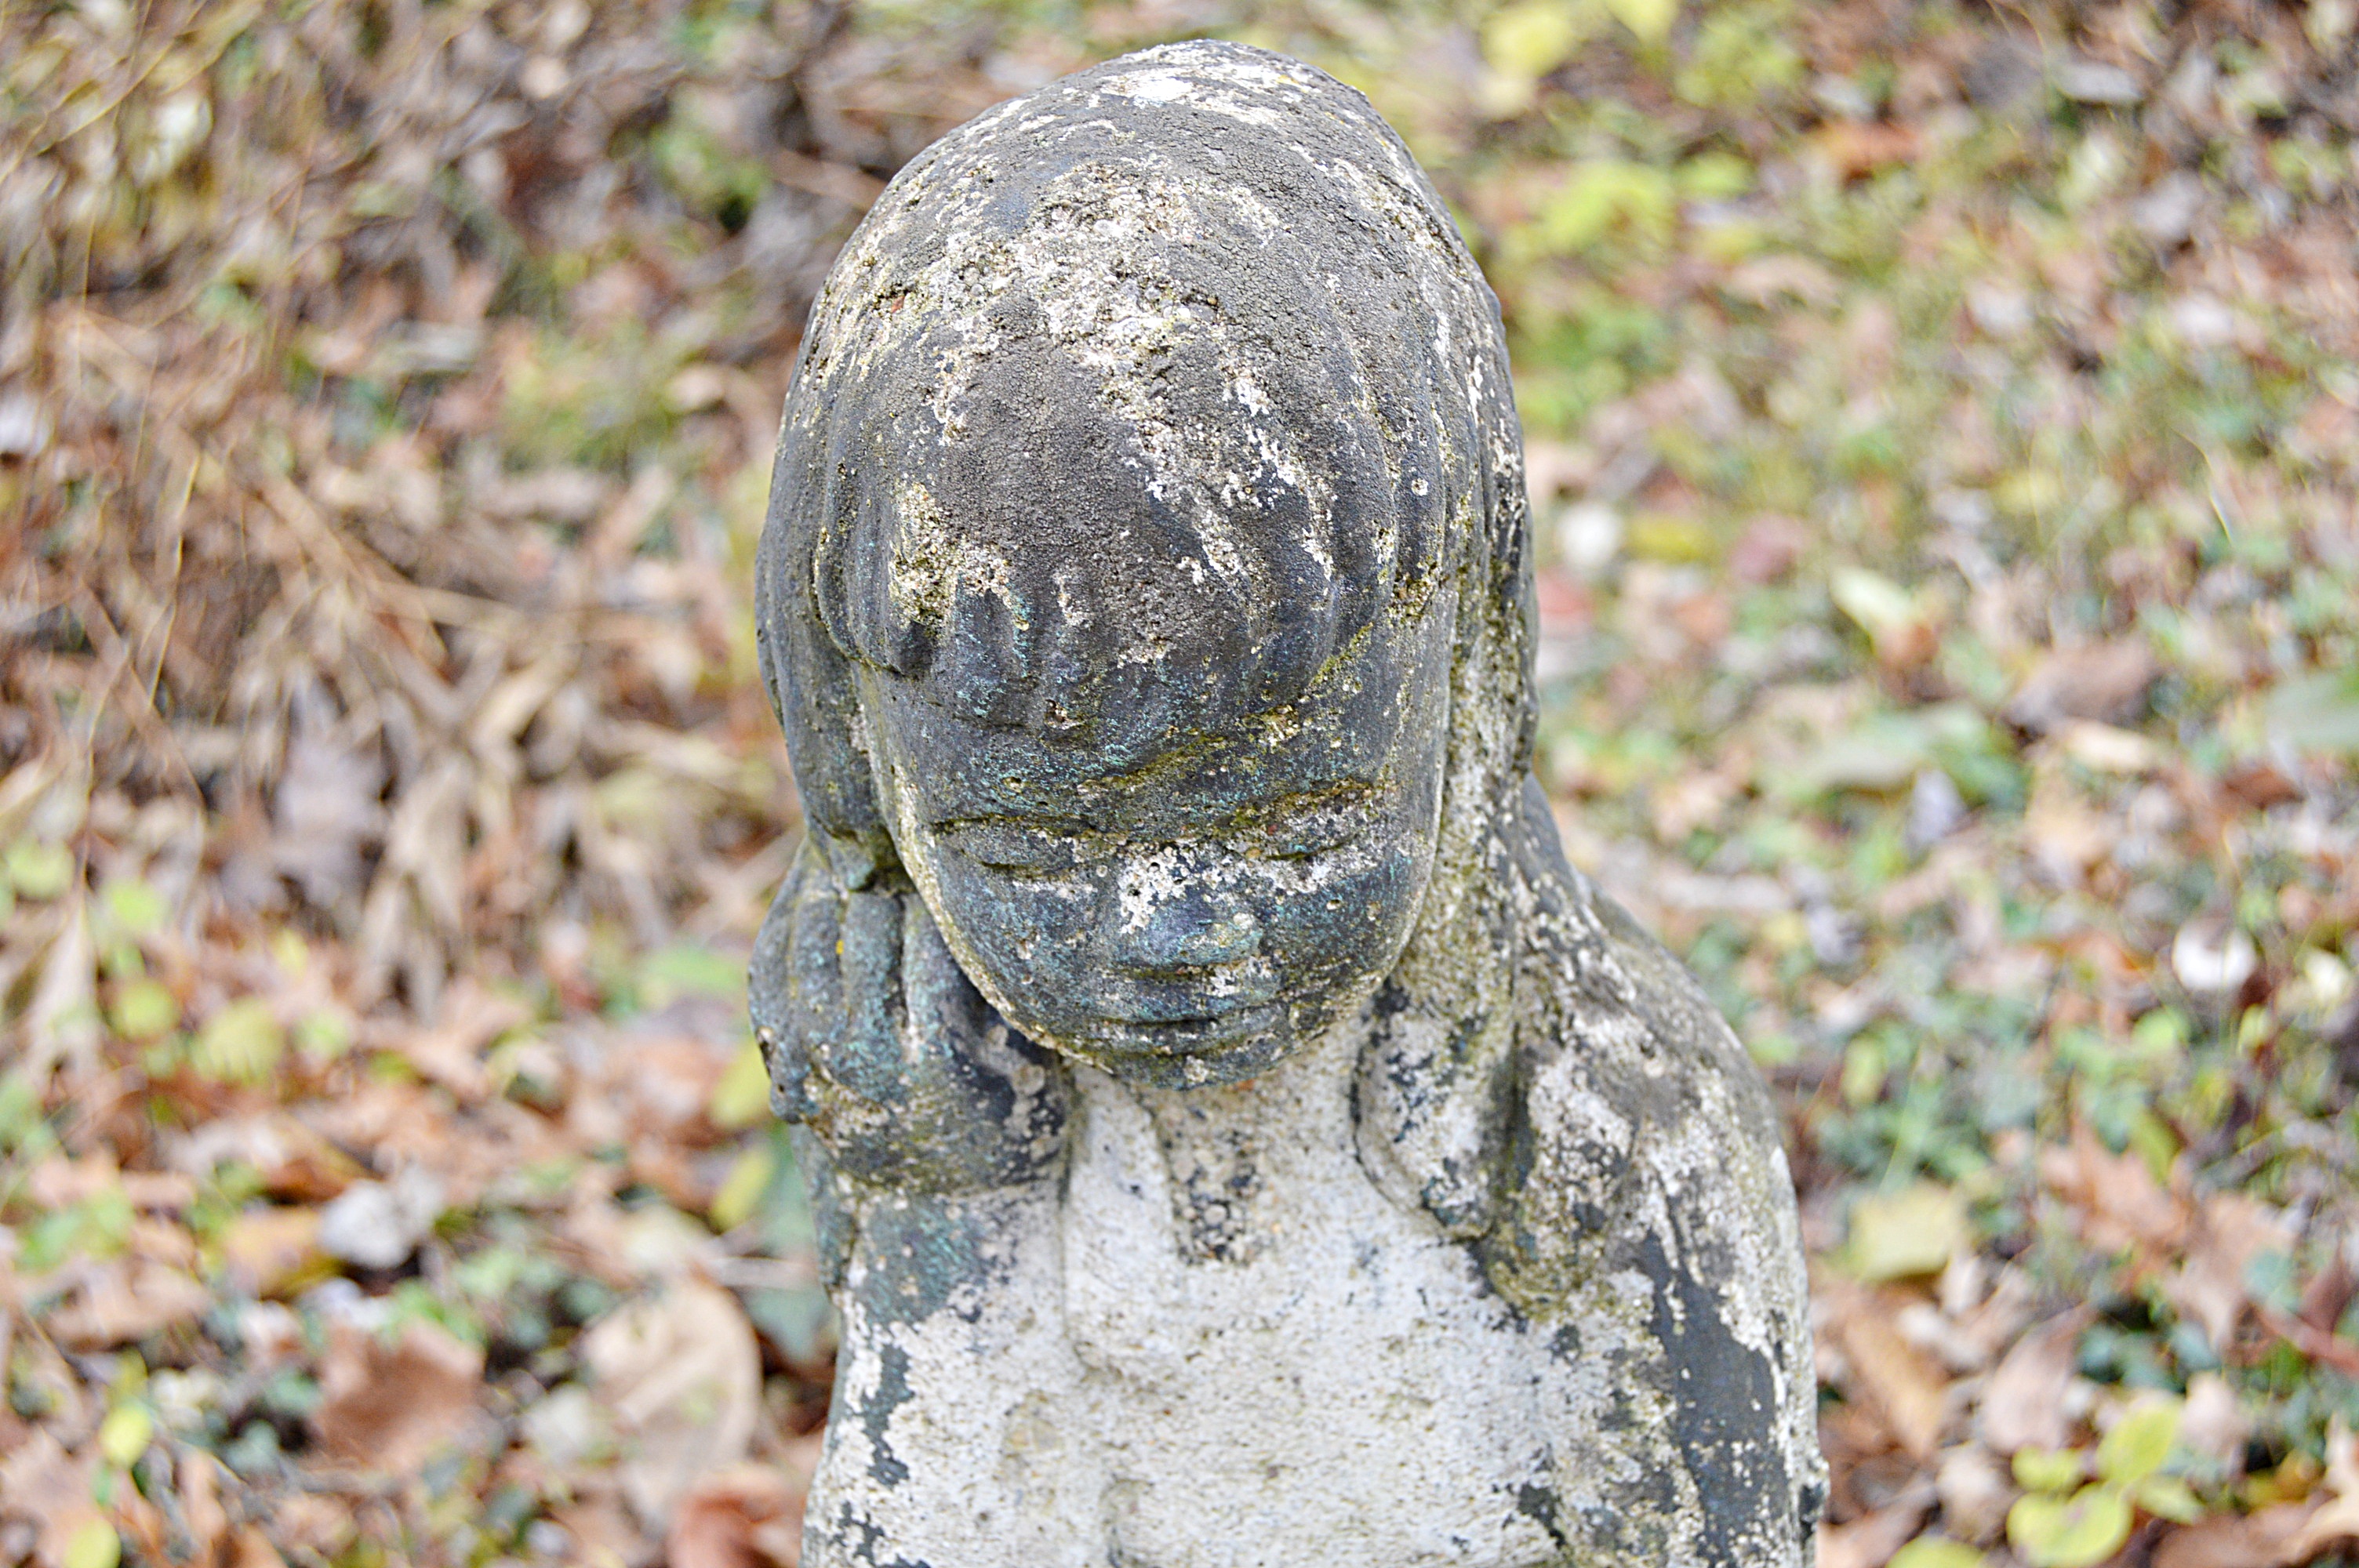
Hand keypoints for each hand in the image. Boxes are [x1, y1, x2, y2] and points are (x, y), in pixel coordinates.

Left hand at [751, 841, 1068, 1192]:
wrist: (943, 1218)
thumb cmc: (1009, 1133)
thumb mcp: (1031, 1067)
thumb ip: (1009, 992)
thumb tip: (991, 899)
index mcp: (934, 1063)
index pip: (929, 941)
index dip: (943, 894)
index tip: (950, 867)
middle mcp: (865, 1065)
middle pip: (870, 932)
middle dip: (894, 890)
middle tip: (905, 858)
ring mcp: (817, 1072)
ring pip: (813, 947)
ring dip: (839, 901)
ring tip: (863, 873)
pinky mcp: (788, 1076)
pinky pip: (773, 986)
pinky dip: (790, 937)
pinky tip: (814, 905)